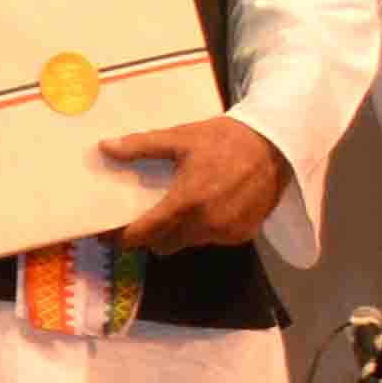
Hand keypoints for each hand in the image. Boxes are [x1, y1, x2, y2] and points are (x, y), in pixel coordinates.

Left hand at [100, 120, 289, 253]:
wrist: (276, 144)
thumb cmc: (226, 139)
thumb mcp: (181, 138)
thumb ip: (141, 146)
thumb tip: (105, 147)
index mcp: (186, 202)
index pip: (143, 234)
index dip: (121, 239)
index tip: (107, 236)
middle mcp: (206, 225)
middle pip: (163, 244)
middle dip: (150, 235)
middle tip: (143, 218)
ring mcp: (226, 233)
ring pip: (188, 243)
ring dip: (178, 232)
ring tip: (178, 207)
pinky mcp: (243, 235)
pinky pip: (212, 240)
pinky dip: (204, 229)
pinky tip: (207, 207)